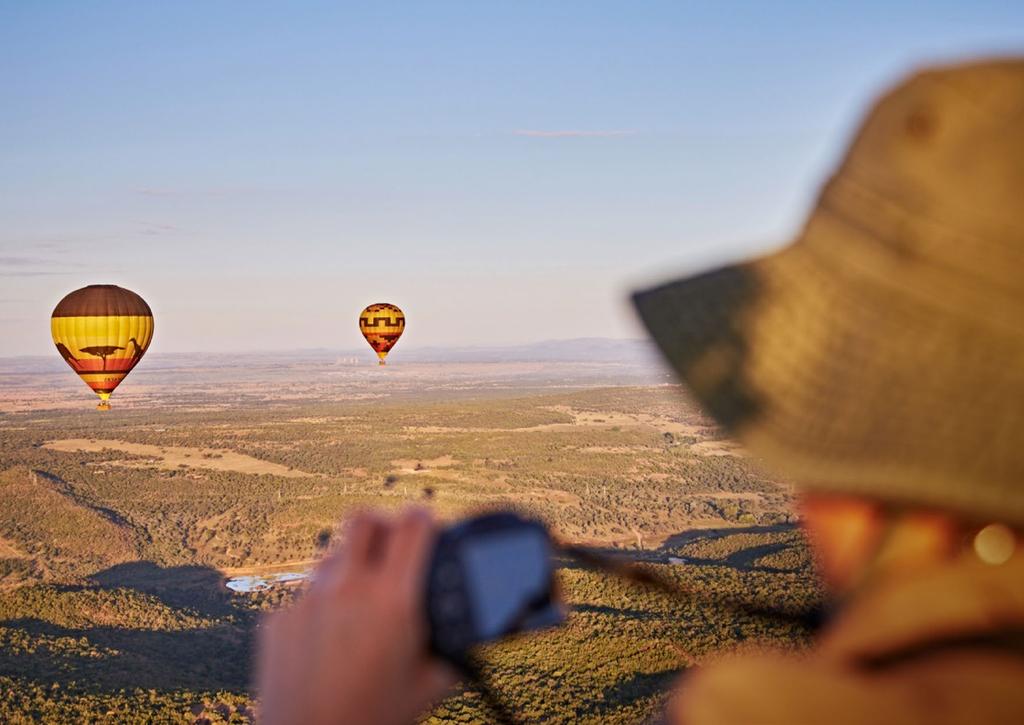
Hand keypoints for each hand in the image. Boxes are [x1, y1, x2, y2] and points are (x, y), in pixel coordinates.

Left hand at [256, 508, 456, 724]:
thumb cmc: (375, 717)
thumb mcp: (431, 681)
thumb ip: (452, 644)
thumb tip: (469, 624)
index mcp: (392, 599)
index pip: (412, 524)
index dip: (424, 518)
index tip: (428, 526)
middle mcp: (347, 588)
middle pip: (364, 518)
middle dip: (382, 526)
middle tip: (392, 548)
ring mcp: (307, 599)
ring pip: (333, 556)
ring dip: (351, 567)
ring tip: (361, 604)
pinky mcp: (280, 617)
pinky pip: (306, 593)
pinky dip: (323, 605)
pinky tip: (330, 638)